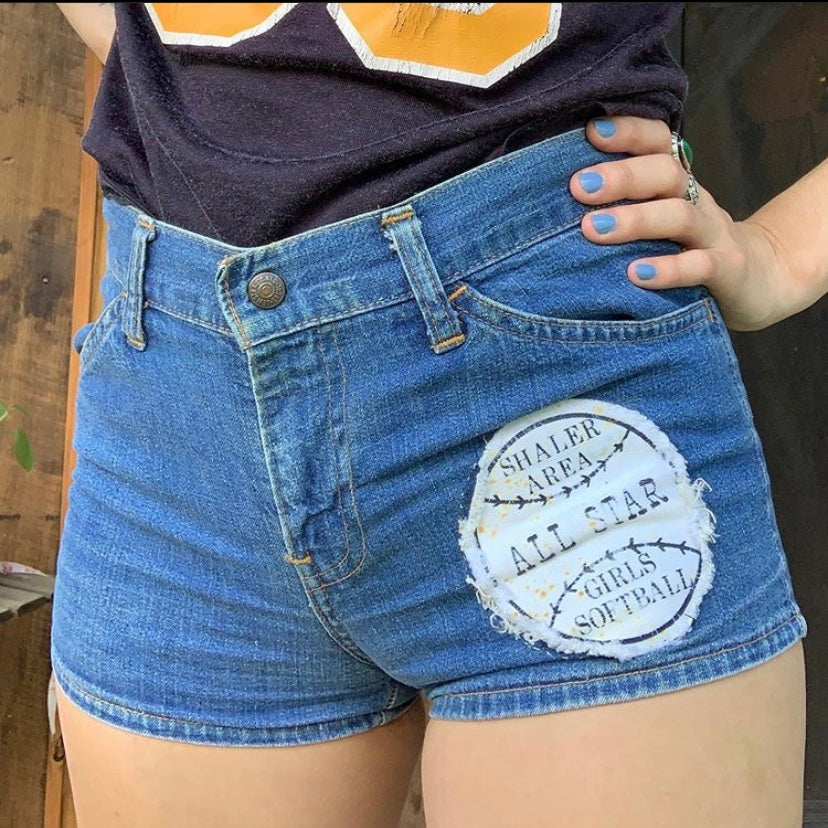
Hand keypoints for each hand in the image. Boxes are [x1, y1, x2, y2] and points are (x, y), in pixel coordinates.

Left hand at [568, 116, 804, 330]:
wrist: (760, 279)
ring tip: (593, 228)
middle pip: (665, 174)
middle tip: (578, 186)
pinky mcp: (726, 271)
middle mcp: (696, 200)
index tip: (589, 131)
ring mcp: (713, 235)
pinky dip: (668, 270)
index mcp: (676, 183)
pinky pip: (699, 266)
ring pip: (678, 216)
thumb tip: (557, 194)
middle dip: (621, 176)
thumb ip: (623, 203)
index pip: (657, 143)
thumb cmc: (688, 247)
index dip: (629, 132)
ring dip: (635, 220)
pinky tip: (636, 274)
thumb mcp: (659, 219)